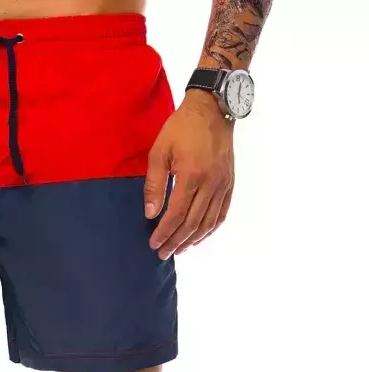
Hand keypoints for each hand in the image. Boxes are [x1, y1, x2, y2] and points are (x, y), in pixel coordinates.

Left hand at [144, 91, 234, 259]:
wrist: (212, 108)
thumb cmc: (181, 128)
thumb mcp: (159, 152)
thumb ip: (154, 185)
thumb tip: (151, 214)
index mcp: (191, 175)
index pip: (177, 214)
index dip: (164, 233)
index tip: (153, 244)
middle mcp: (210, 183)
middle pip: (193, 223)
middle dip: (176, 241)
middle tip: (163, 253)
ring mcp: (223, 184)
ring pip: (209, 222)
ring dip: (193, 240)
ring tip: (179, 250)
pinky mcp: (229, 183)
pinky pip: (222, 213)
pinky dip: (210, 229)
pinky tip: (199, 237)